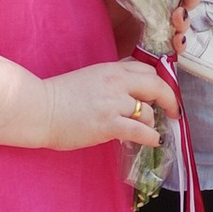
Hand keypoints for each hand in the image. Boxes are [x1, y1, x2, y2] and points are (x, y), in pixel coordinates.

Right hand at [40, 57, 172, 154]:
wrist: (38, 109)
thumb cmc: (59, 96)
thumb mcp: (89, 78)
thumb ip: (111, 80)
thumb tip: (130, 91)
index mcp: (110, 69)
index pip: (146, 70)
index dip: (157, 82)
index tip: (160, 94)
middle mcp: (116, 83)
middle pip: (156, 85)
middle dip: (169, 99)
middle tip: (173, 111)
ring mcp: (113, 103)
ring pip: (148, 111)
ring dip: (151, 123)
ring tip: (146, 131)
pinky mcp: (108, 125)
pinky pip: (141, 131)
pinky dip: (152, 137)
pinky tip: (153, 142)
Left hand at [93, 0, 191, 56]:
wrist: (97, 43)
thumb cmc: (104, 15)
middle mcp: (161, 7)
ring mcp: (162, 27)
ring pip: (183, 21)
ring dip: (185, 18)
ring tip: (178, 15)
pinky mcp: (160, 48)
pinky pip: (176, 46)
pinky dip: (180, 44)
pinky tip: (177, 40)